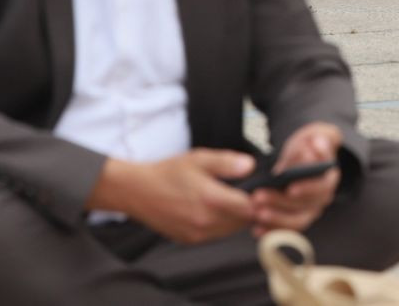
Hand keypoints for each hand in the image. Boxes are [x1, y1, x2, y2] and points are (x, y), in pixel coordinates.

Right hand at [90, 149, 255, 244]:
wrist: (137, 191)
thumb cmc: (168, 172)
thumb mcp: (199, 159)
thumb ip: (227, 163)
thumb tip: (250, 166)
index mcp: (211, 199)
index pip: (250, 207)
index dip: (259, 198)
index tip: (260, 189)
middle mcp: (205, 221)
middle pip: (243, 221)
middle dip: (250, 208)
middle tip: (250, 193)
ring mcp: (197, 234)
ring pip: (231, 230)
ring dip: (237, 218)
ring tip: (234, 200)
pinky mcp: (189, 240)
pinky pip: (216, 235)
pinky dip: (222, 225)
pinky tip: (217, 210)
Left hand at [250, 122, 342, 236]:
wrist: (302, 156)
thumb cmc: (308, 145)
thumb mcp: (316, 135)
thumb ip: (320, 138)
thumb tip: (318, 144)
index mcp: (328, 179)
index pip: (321, 188)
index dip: (306, 189)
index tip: (290, 188)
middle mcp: (321, 199)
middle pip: (304, 207)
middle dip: (280, 203)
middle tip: (258, 196)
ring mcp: (308, 212)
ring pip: (295, 222)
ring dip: (276, 219)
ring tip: (256, 213)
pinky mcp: (294, 219)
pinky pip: (285, 230)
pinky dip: (271, 231)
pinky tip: (256, 229)